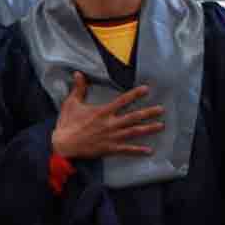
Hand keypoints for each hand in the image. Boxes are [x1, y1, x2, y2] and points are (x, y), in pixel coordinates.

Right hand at [50, 74, 165, 161]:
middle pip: (133, 117)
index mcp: (102, 112)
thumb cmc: (67, 124)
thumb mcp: (71, 103)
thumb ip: (78, 88)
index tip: (147, 89)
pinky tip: (149, 151)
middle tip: (162, 110)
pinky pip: (126, 150)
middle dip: (149, 113)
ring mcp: (111, 137)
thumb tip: (78, 73)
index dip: (135, 94)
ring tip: (161, 126)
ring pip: (134, 132)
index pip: (122, 100)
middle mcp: (110, 124)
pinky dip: (138, 151)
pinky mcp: (109, 149)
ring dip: (148, 129)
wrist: (62, 145)